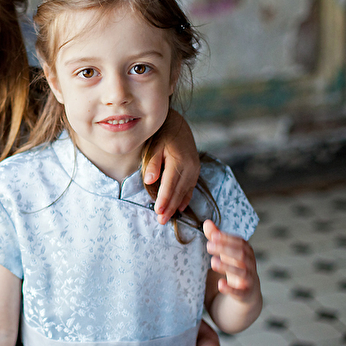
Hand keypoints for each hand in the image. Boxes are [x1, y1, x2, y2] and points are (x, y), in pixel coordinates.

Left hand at [143, 110, 198, 224]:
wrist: (178, 124)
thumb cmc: (162, 134)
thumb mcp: (154, 146)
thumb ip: (152, 163)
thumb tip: (149, 180)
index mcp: (178, 161)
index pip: (170, 185)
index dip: (164, 200)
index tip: (158, 212)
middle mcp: (190, 167)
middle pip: (179, 191)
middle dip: (170, 207)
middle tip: (161, 221)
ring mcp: (195, 169)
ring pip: (185, 191)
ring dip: (176, 205)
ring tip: (168, 218)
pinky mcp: (195, 170)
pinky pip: (190, 187)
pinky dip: (185, 198)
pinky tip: (180, 207)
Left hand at [204, 220, 259, 301]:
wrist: (247, 291)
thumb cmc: (235, 265)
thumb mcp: (226, 251)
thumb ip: (217, 237)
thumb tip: (207, 222)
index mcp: (246, 251)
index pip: (240, 242)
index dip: (227, 238)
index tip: (214, 235)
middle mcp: (249, 264)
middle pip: (241, 255)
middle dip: (225, 250)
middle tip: (209, 246)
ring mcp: (249, 279)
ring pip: (242, 272)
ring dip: (227, 267)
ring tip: (213, 262)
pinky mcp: (245, 293)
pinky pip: (240, 292)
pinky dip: (231, 288)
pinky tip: (220, 284)